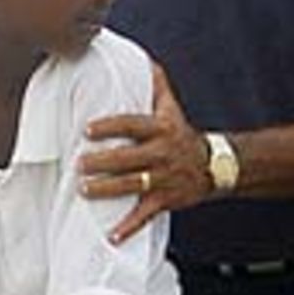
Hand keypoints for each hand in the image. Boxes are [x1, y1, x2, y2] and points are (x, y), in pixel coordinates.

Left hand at [78, 62, 211, 242]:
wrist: (215, 166)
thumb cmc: (181, 135)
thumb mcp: (172, 108)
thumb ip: (156, 84)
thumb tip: (142, 58)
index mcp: (161, 129)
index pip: (132, 124)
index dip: (110, 127)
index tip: (87, 130)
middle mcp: (162, 153)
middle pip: (129, 158)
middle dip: (102, 162)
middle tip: (78, 164)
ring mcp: (164, 179)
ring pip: (133, 186)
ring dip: (107, 190)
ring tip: (84, 190)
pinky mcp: (166, 201)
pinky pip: (145, 215)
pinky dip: (128, 228)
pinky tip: (110, 236)